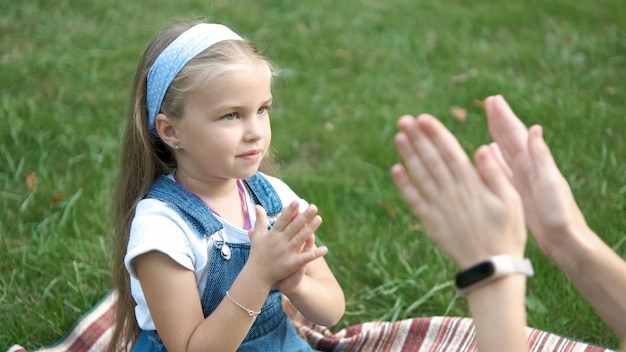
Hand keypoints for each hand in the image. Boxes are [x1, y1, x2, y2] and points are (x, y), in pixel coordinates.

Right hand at [247, 201, 326, 286]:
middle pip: (294, 227)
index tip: (297, 201)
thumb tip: (258, 206)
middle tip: (314, 207)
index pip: (282, 220)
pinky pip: (305, 258)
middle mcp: (280, 242)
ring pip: (301, 239)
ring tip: (319, 219)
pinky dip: (314, 254)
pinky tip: (325, 249)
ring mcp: (286, 253)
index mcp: (272, 234)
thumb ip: (260, 221)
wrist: (257, 276)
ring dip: (310, 229)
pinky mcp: (291, 264)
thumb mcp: (257, 236)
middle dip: (304, 217)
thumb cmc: (257, 254)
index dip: (290, 211)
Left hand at [391, 114, 525, 267]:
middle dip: (417, 138)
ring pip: (420, 175)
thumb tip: (481, 148)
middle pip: (431, 159)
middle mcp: (452, 192)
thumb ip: (494, 174)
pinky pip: (414, 200)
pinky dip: (403, 184)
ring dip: (408, 155)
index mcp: (472, 184)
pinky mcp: (430, 222)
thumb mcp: (512, 201)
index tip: (424, 118)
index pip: (450, 152)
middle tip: (404, 119)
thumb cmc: (507, 232)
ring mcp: (439, 207)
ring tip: (398, 136)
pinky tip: (395, 169)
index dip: (436, 134)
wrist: (491, 267)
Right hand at [485, 95, 589, 260]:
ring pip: (505, 152)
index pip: (517, 134)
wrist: (565, 240)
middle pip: (510, 138)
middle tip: (488, 102)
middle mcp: (528, 168)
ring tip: (487, 122)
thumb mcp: (550, 183)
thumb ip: (541, 157)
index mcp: (535, 163)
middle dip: (499, 120)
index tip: (493, 100)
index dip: (504, 117)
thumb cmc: (560, 214)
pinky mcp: (517, 192)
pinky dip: (493, 159)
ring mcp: (522, 180)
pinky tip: (485, 154)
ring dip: (496, 136)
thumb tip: (535, 129)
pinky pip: (501, 170)